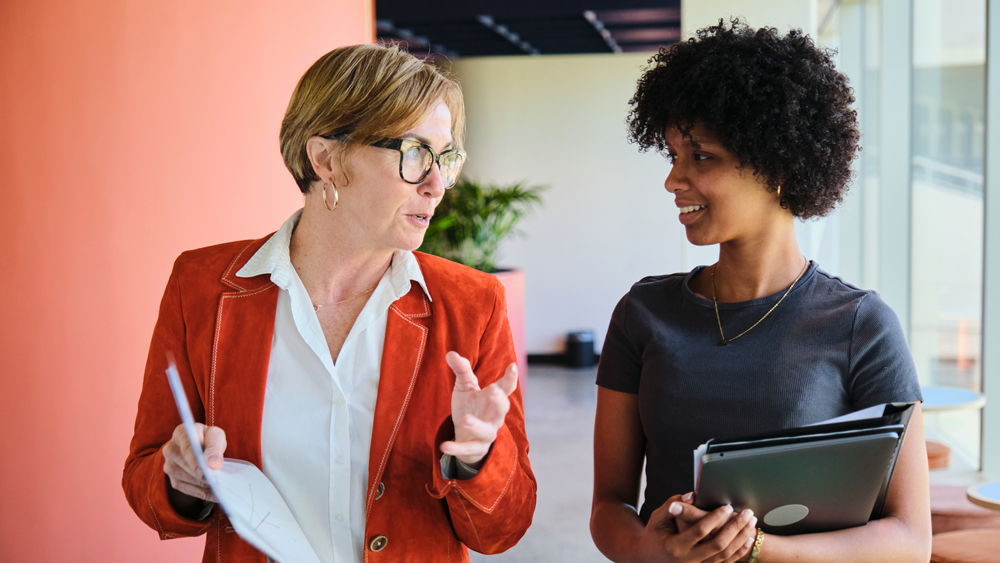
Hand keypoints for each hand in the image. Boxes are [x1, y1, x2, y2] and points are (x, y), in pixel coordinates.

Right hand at [163, 423, 226, 508]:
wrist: (203, 447)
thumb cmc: (209, 439)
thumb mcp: (215, 436)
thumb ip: (215, 448)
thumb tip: (214, 465)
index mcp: (180, 433)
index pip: (187, 448)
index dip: (198, 460)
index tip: (210, 469)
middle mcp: (170, 450)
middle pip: (185, 466)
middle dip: (203, 474)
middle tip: (219, 480)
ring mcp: (169, 466)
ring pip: (185, 479)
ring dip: (203, 485)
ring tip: (220, 486)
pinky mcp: (173, 480)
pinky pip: (187, 489)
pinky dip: (203, 493)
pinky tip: (216, 493)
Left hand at [440, 351, 517, 467]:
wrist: (466, 435)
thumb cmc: (469, 405)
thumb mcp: (464, 386)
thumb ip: (461, 369)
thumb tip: (450, 353)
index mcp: (493, 398)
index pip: (505, 387)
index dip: (510, 378)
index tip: (512, 366)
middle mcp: (494, 416)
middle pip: (502, 409)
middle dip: (499, 400)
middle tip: (492, 390)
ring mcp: (487, 433)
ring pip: (486, 431)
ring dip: (476, 425)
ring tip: (464, 419)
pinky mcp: (475, 447)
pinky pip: (467, 448)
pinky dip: (456, 448)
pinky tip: (443, 446)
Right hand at [637, 494, 756, 562]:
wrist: (651, 559)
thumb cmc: (655, 535)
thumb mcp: (657, 518)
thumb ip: (673, 505)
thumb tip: (692, 495)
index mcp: (675, 546)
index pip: (700, 531)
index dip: (715, 519)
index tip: (727, 507)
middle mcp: (688, 560)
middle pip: (718, 545)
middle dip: (735, 527)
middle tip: (747, 513)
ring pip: (726, 555)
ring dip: (741, 538)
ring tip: (751, 522)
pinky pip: (726, 562)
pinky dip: (739, 551)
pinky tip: (747, 538)